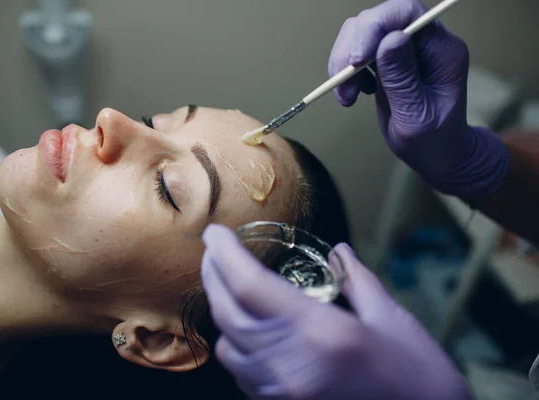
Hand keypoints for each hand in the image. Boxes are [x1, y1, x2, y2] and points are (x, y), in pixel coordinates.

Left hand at [201, 224, 470, 399]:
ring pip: (228, 347)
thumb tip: (337, 251)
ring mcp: (281, 391)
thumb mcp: (390, 317)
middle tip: (213, 251)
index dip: (224, 254)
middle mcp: (289, 362)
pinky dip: (237, 345)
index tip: (215, 233)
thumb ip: (356, 279)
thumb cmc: (416, 373)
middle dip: (212, 276)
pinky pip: (242, 374)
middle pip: (227, 313)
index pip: (250, 285)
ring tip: (229, 287)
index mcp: (318, 330)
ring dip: (222, 313)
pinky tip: (249, 329)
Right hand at [328, 0, 508, 199]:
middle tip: (344, 84)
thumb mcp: (416, 116)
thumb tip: (389, 39)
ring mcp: (403, 49)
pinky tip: (352, 93)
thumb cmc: (434, 141)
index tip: (356, 60)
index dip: (375, 27)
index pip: (406, 13)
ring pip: (361, 31)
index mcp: (441, 50)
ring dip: (344, 62)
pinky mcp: (386, 59)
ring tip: (346, 96)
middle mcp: (424, 42)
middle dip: (353, 48)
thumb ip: (403, 79)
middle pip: (378, 19)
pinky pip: (356, 49)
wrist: (436, 154)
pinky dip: (344, 71)